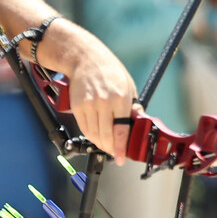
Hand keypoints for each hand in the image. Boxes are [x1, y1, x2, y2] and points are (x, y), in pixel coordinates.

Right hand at [68, 48, 137, 163]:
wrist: (87, 60)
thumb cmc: (111, 71)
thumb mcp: (130, 86)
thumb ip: (134, 106)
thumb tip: (139, 122)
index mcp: (120, 98)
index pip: (121, 129)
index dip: (121, 146)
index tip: (122, 157)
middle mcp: (103, 103)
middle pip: (106, 135)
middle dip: (111, 149)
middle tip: (116, 154)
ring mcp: (88, 105)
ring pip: (93, 134)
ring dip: (101, 144)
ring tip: (108, 147)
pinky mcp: (78, 107)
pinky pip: (84, 128)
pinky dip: (91, 136)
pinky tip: (97, 138)